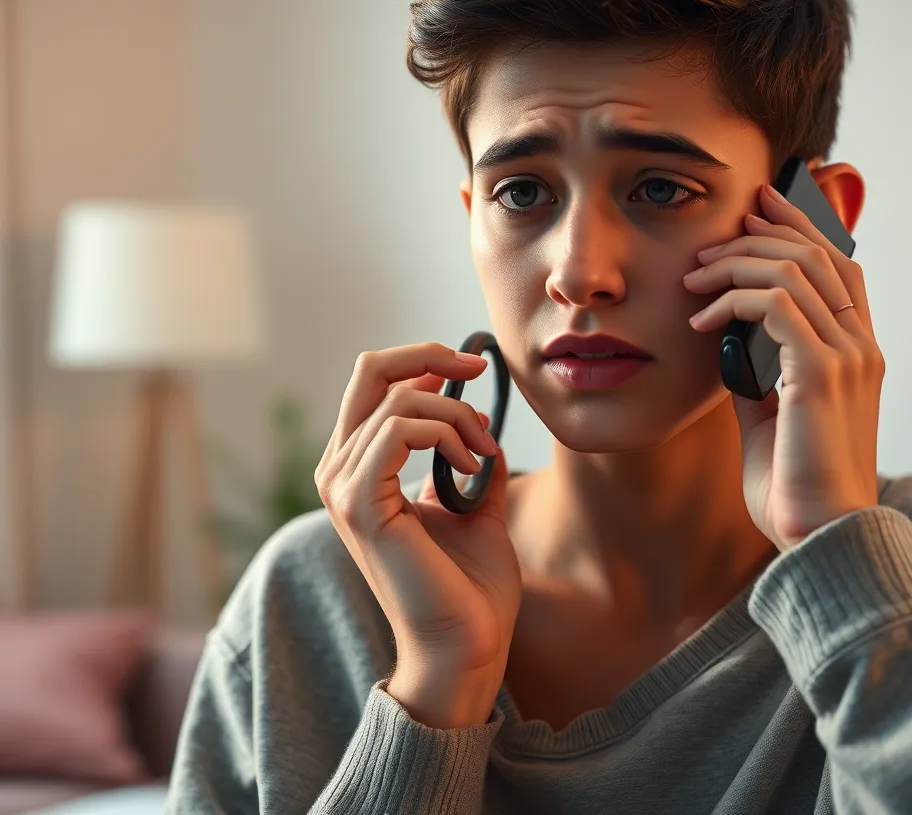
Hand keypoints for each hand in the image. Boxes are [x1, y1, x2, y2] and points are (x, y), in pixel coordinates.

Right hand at [314, 342, 522, 721]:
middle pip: (370, 371)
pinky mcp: (359, 503)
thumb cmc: (469, 582)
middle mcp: (339, 470)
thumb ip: (465, 457)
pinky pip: (400, 430)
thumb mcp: (471, 501)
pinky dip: (446, 434)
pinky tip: (470, 466)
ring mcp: (342, 487)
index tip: (476, 369)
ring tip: (483, 452)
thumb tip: (477, 421)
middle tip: (478, 367)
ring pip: (399, 401)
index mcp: (359, 466)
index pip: (375, 382)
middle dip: (429, 356)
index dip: (425, 361)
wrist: (468, 643)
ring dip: (456, 415)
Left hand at [683, 182, 884, 550]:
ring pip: (794, 269)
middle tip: (709, 242)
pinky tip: (700, 323)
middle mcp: (860, 345)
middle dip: (760, 232)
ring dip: (735, 264)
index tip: (755, 207)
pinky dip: (732, 300)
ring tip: (692, 282)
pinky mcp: (820, 373)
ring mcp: (847, 356)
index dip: (798, 228)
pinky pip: (777, 305)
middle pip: (817, 254)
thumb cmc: (791, 481)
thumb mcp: (768, 412)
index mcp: (855, 350)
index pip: (837, 265)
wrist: (815, 534)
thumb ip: (755, 369)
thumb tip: (723, 337)